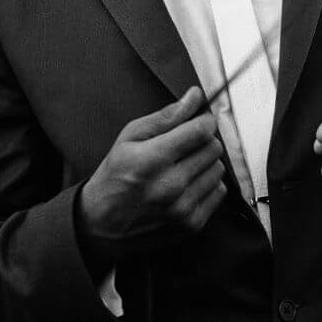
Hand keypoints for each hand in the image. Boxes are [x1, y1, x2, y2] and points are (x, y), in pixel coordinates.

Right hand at [76, 87, 226, 270]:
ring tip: (183, 166)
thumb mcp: (130, 135)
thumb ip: (166, 115)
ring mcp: (182, 208)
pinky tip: (187, 184)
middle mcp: (171, 186)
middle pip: (213, 148)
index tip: (198, 121)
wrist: (102, 220)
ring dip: (205, 163)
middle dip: (202, 140)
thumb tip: (195, 96)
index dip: (203, 120)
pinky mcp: (191, 224)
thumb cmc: (115, 173)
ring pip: (219, 168)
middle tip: (184, 145)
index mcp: (153, 159)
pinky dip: (207, 184)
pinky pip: (219, 191)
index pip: (201, 131)